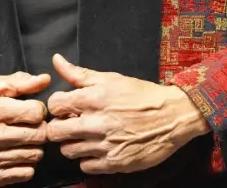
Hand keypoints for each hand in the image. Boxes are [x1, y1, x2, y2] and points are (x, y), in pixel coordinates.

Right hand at [0, 71, 50, 185]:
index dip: (39, 110)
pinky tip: (18, 154)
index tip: (33, 111)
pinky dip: (27, 164)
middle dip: (41, 129)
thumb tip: (45, 80)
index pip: (34, 112)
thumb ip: (20, 82)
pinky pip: (24, 174)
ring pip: (34, 155)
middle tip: (33, 127)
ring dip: (35, 147)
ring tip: (25, 140)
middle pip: (37, 135)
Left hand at [46, 54, 209, 174]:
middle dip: (59, 126)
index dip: (57, 105)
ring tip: (84, 135)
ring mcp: (105, 145)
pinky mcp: (114, 163)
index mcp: (94, 98)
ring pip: (68, 151)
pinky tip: (97, 147)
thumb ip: (79, 73)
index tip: (65, 106)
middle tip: (70, 123)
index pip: (54, 105)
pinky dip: (88, 158)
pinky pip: (85, 166)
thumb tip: (56, 60)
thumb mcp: (110, 78)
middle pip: (55, 132)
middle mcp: (96, 123)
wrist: (172, 116)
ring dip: (72, 143)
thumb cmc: (140, 94)